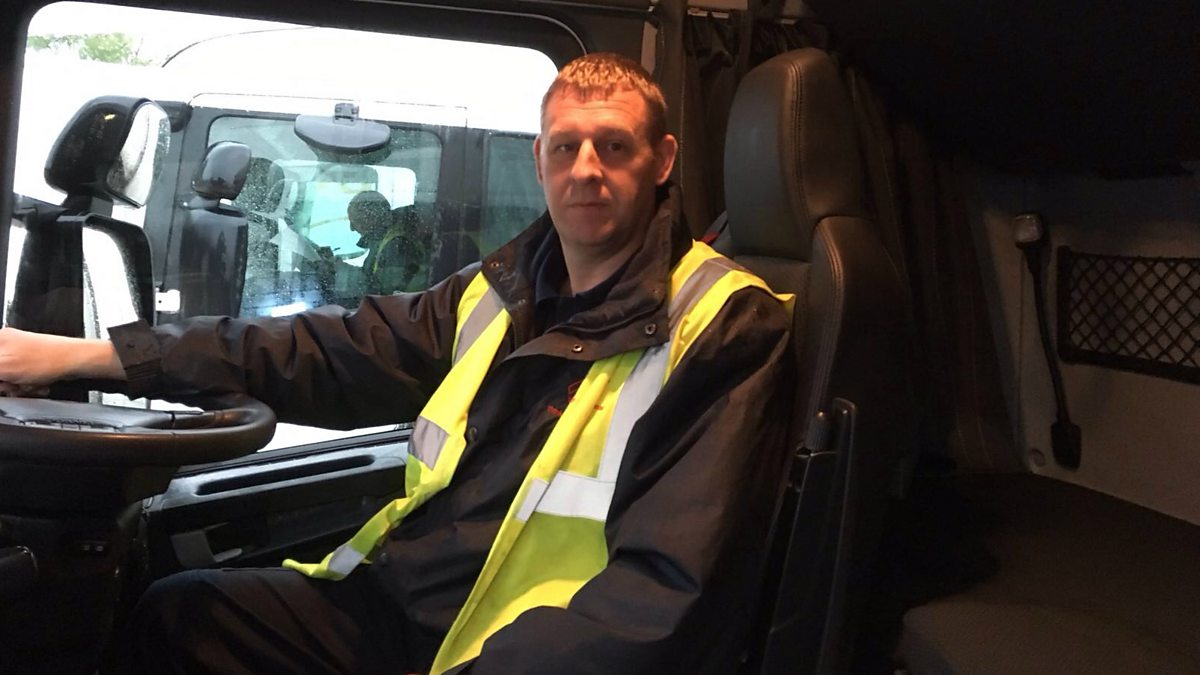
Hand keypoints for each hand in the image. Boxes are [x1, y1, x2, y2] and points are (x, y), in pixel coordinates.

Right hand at [0, 327, 123, 386]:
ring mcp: (21, 355)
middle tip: (14, 385)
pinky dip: (30, 386)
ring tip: (31, 384)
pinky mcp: (33, 365)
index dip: (0, 379)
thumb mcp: (3, 366)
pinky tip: (39, 385)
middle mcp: (7, 345)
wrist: (78, 362)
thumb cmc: (47, 359)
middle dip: (6, 385)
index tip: (5, 382)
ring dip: (19, 388)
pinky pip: (22, 381)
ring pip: (8, 381)